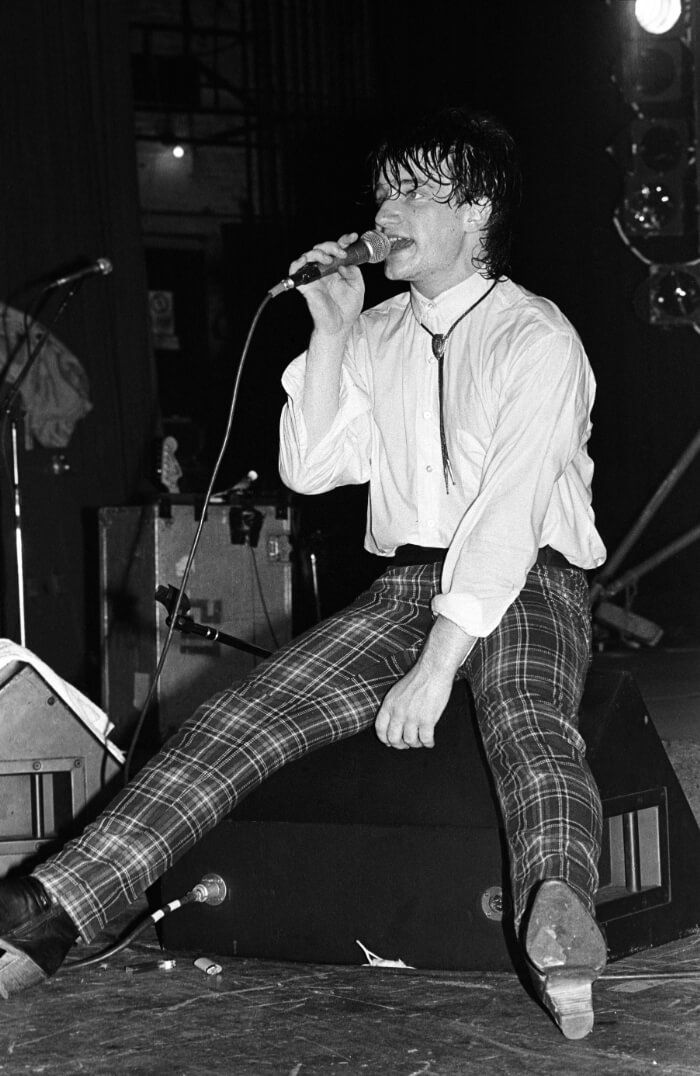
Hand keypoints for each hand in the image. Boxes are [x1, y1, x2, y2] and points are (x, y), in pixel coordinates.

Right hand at [288, 233, 364, 335]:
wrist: (339, 326)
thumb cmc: (347, 309)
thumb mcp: (358, 287)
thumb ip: (354, 272)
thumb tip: (344, 263)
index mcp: (336, 269)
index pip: (337, 250)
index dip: (343, 240)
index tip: (353, 237)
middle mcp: (324, 271)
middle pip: (322, 248)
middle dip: (332, 246)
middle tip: (341, 253)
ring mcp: (314, 277)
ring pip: (309, 254)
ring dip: (319, 252)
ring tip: (329, 259)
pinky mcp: (305, 285)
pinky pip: (295, 268)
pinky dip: (299, 261)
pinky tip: (308, 260)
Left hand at [374, 615, 475, 749]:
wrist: (433, 670)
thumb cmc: (417, 679)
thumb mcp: (397, 691)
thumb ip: (393, 707)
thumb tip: (393, 724)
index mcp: (389, 704)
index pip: (380, 729)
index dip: (385, 739)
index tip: (391, 742)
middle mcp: (398, 712)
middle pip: (394, 739)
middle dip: (401, 745)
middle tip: (408, 744)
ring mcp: (412, 717)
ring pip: (410, 741)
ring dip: (417, 744)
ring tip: (421, 741)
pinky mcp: (427, 720)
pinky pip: (426, 739)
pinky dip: (428, 743)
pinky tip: (430, 741)